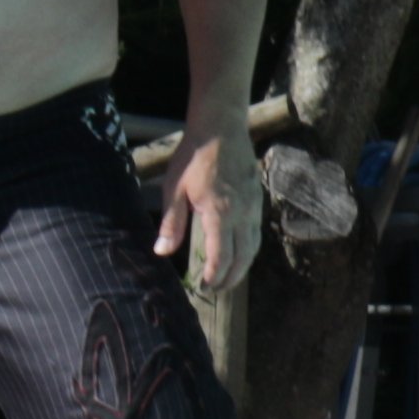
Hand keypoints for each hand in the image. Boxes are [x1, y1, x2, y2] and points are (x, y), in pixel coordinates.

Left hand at [155, 119, 261, 295]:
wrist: (222, 126)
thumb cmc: (194, 155)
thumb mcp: (174, 188)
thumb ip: (171, 222)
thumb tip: (162, 252)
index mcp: (220, 212)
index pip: (222, 255)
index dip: (214, 275)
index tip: (204, 287)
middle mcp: (242, 213)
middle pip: (242, 256)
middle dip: (230, 277)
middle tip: (216, 291)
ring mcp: (253, 206)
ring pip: (253, 246)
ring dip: (242, 266)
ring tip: (228, 279)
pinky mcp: (257, 199)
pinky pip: (256, 232)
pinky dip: (249, 249)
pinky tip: (238, 252)